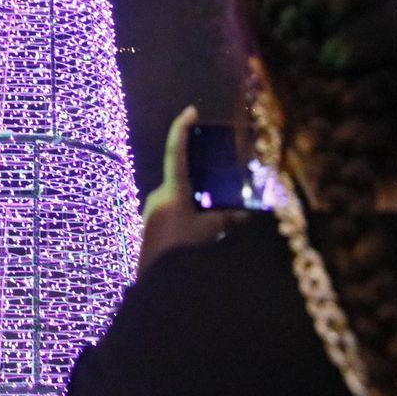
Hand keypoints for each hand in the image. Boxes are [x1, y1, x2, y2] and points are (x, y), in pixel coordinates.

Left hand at [137, 106, 245, 275]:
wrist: (158, 285)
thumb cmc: (183, 252)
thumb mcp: (211, 233)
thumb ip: (227, 220)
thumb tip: (245, 215)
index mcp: (172, 191)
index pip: (176, 152)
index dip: (183, 128)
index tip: (191, 111)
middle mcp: (158, 196)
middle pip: (181, 178)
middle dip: (199, 179)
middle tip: (218, 180)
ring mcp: (152, 212)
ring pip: (178, 197)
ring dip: (196, 201)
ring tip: (216, 215)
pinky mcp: (151, 227)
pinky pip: (173, 212)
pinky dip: (188, 214)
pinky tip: (202, 230)